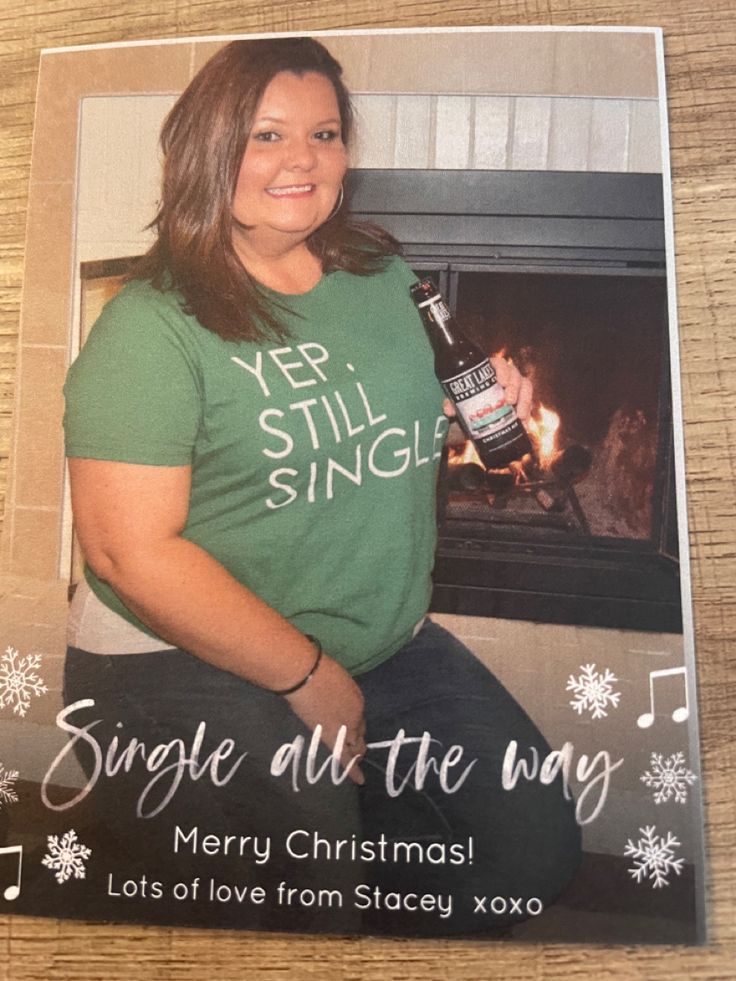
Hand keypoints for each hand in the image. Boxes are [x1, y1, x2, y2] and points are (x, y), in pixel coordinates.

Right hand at [284, 653, 365, 784]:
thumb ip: (338, 692)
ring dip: (356, 754)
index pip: (359, 717)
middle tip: (359, 749)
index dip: (355, 723)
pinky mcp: (332, 738)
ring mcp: (346, 728)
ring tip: (357, 762)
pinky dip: (353, 770)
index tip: (350, 727)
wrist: (305, 675)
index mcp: (358, 699)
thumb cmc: (317, 669)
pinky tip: (360, 780)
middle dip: (359, 740)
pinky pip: (345, 757)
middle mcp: (357, 715)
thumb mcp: (336, 678)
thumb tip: (331, 698)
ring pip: (355, 746)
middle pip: (359, 732)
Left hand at [443, 354, 532, 424]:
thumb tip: (449, 410)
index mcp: (490, 371)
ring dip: (525, 401)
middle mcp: (505, 377)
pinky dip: (527, 414)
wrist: (470, 417)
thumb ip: (451, 402)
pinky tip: (524, 424)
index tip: (502, 382)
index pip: (500, 364)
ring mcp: (514, 389)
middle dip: (515, 388)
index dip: (503, 371)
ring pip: (525, 388)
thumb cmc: (464, 401)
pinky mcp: (519, 402)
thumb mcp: (457, 400)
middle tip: (509, 401)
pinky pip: (527, 404)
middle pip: (515, 375)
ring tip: (519, 415)